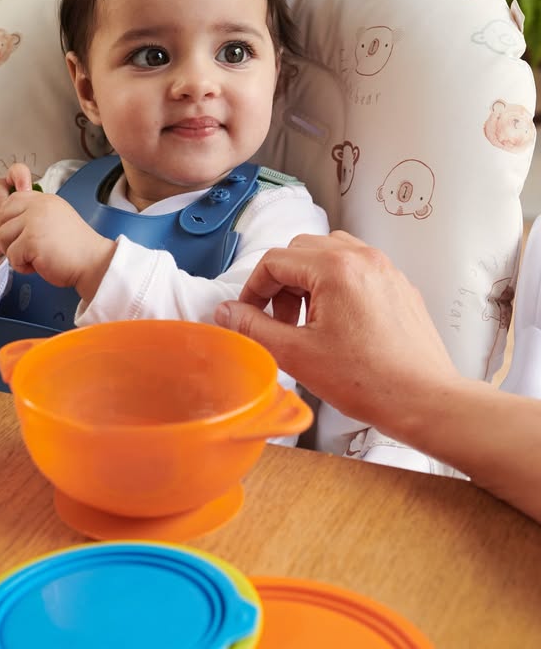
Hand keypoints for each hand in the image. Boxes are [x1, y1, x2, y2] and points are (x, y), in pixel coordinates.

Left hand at [0, 192, 115, 301]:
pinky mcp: (31, 240)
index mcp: (44, 199)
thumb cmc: (76, 248)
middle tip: (25, 250)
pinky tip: (39, 264)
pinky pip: (11, 256)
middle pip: (1, 220)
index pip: (9, 201)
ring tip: (34, 257)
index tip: (18, 234)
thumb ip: (35, 213)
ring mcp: (33, 222)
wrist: (93, 262)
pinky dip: (22, 266)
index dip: (7, 221)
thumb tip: (8, 220)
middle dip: (7, 239)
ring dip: (14, 253)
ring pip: (2, 238)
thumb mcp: (56, 218)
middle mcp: (38, 206)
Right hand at [215, 231, 458, 430]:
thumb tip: (227, 312)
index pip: (275, 261)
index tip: (248, 315)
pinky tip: (335, 325)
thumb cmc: (369, 380)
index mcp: (335, 267)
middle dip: (280, 284)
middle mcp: (362, 257)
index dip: (253, 289)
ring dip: (307, 281)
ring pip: (328, 255)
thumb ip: (254, 328)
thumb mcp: (297, 355)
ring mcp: (384, 269)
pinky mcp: (397, 285)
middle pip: (300, 251)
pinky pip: (355, 269)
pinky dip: (334, 286)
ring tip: (305, 322)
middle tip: (278, 321)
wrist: (425, 400)